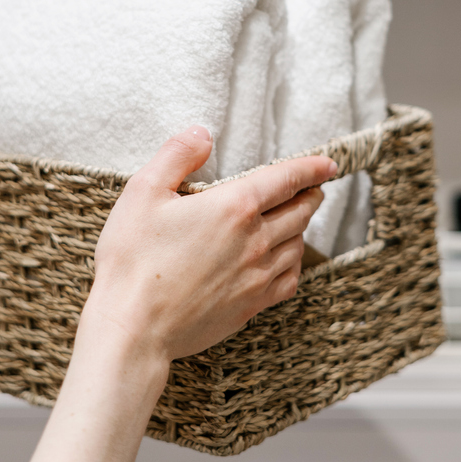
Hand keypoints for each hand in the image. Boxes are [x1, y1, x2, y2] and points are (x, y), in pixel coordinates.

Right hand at [85, 126, 336, 363]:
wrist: (133, 327)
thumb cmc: (133, 259)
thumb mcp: (144, 191)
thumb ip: (177, 155)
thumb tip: (203, 134)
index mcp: (234, 207)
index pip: (286, 179)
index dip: (311, 167)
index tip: (328, 164)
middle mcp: (255, 241)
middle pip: (300, 212)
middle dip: (310, 195)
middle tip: (314, 188)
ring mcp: (256, 276)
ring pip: (297, 245)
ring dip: (302, 228)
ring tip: (298, 220)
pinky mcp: (251, 306)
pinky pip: (289, 281)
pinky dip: (294, 264)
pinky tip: (286, 261)